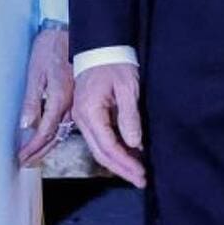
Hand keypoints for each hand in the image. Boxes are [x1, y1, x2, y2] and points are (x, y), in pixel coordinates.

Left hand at [18, 26, 72, 167]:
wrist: (66, 34)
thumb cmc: (49, 49)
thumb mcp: (35, 72)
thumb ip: (32, 101)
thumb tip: (25, 124)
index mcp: (59, 98)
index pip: (44, 132)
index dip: (32, 148)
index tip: (22, 158)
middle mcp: (70, 104)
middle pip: (55, 136)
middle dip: (39, 152)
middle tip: (26, 162)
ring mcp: (75, 102)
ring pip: (63, 131)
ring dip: (48, 146)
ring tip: (34, 155)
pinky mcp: (76, 98)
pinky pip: (67, 122)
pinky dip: (57, 133)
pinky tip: (50, 137)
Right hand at [72, 62, 144, 188]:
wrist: (100, 44)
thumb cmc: (114, 62)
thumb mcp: (127, 88)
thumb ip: (129, 117)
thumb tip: (134, 144)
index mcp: (90, 112)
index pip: (108, 146)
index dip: (125, 163)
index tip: (142, 173)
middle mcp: (81, 118)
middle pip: (101, 153)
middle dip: (122, 169)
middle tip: (141, 180)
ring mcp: (81, 117)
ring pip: (98, 148)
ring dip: (118, 162)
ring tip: (137, 172)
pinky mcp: (87, 114)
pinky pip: (99, 138)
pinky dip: (113, 150)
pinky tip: (129, 154)